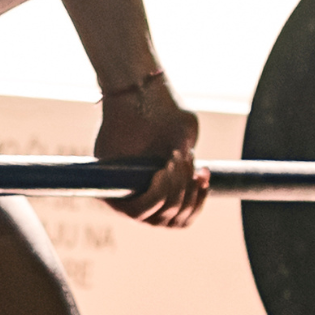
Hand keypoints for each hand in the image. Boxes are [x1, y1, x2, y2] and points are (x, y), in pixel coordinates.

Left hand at [96, 74, 205, 228]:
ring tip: (175, 161)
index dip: (198, 202)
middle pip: (172, 219)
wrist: (139, 94)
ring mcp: (126, 199)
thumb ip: (189, 167)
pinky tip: (162, 171)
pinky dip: (157, 194)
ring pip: (157, 218)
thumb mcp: (187, 140)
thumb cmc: (165, 115)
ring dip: (173, 191)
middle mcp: (144, 200)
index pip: (183, 217)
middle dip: (186, 192)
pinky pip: (137, 211)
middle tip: (187, 162)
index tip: (205, 174)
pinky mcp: (108, 192)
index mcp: (164, 192)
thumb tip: (192, 186)